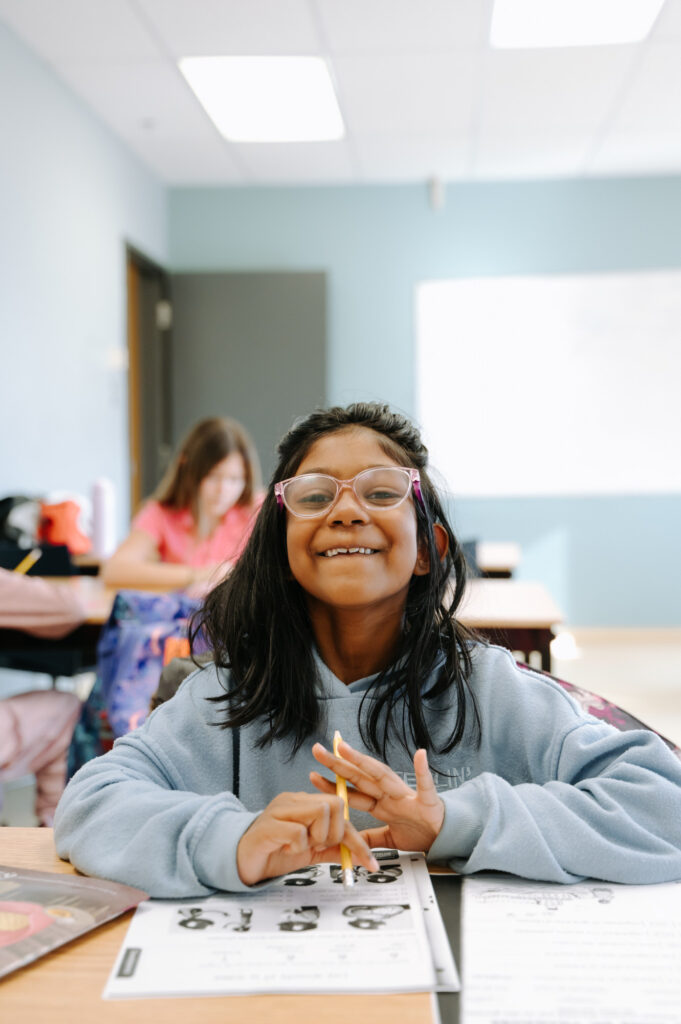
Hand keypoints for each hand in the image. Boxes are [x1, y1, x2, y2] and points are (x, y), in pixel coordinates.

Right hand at [236, 791, 378, 885]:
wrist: (241, 862)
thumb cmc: (275, 853)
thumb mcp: (311, 851)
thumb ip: (335, 849)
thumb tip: (362, 856)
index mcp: (305, 803)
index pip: (341, 811)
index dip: (356, 838)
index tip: (370, 862)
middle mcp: (294, 800)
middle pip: (334, 805)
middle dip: (333, 834)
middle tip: (316, 847)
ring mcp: (280, 809)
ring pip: (319, 812)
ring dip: (315, 838)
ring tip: (298, 847)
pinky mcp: (268, 825)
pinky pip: (298, 832)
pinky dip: (297, 846)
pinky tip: (284, 848)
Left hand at [310, 741, 444, 852]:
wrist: (446, 838)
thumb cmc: (419, 831)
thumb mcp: (389, 838)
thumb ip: (370, 836)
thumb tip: (348, 839)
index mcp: (382, 803)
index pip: (354, 791)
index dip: (334, 783)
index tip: (313, 774)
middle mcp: (391, 794)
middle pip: (361, 777)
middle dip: (339, 764)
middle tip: (318, 750)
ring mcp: (408, 795)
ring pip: (383, 775)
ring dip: (365, 762)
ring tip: (346, 749)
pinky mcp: (428, 801)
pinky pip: (426, 785)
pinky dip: (423, 770)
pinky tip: (420, 754)